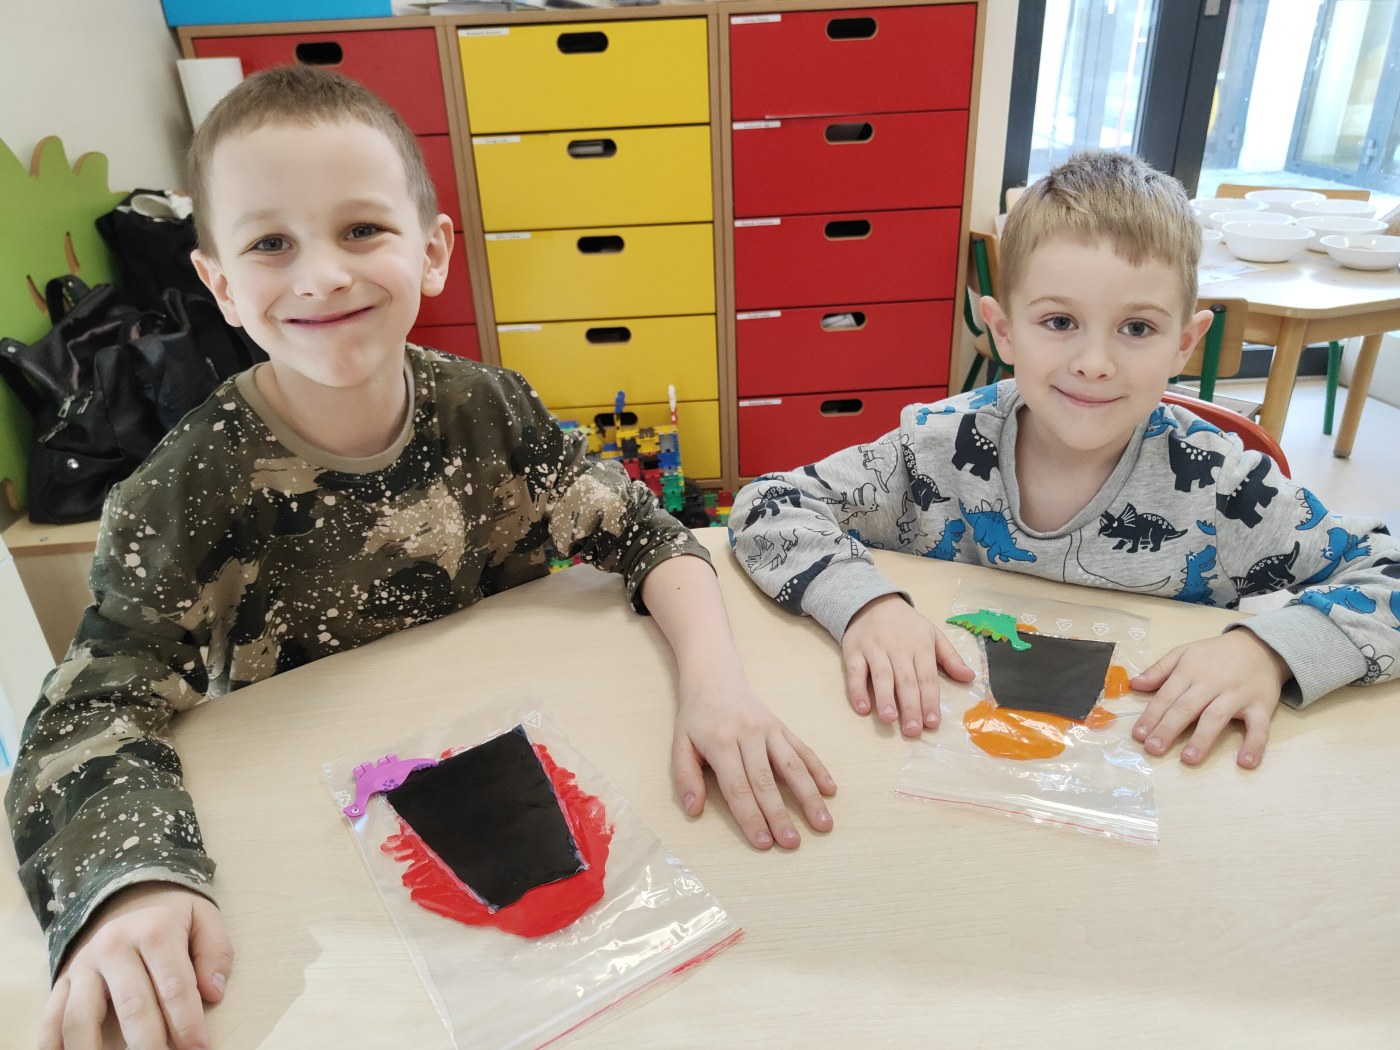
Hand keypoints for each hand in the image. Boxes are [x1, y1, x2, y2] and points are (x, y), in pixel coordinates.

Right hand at [41, 882, 231, 1049]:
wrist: (129, 898)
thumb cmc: (173, 920)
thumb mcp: (204, 918)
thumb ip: (216, 951)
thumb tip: (213, 992)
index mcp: (154, 929)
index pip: (174, 985)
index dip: (188, 1022)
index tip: (199, 1048)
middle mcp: (113, 946)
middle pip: (131, 1006)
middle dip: (149, 1043)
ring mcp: (83, 966)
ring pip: (82, 1018)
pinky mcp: (62, 982)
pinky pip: (50, 1019)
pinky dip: (52, 1046)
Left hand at [672, 673, 835, 850]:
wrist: (714, 678)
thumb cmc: (696, 718)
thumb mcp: (679, 744)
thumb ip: (685, 777)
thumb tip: (693, 810)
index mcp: (720, 742)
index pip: (737, 787)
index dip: (751, 817)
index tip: (763, 843)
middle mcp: (748, 735)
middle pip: (766, 782)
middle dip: (780, 815)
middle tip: (792, 843)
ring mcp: (770, 729)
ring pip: (792, 766)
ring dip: (809, 797)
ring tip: (823, 823)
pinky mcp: (783, 726)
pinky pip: (803, 749)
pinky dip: (818, 770)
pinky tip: (830, 790)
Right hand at [841, 595, 974, 736]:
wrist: (873, 602)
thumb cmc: (907, 625)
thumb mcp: (933, 635)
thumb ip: (951, 658)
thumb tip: (970, 678)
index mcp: (920, 646)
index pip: (927, 677)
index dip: (930, 700)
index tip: (932, 722)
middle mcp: (898, 648)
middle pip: (905, 680)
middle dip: (910, 706)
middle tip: (913, 730)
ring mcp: (874, 649)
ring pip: (881, 676)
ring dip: (885, 698)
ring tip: (889, 719)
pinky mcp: (853, 651)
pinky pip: (854, 672)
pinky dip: (857, 690)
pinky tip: (862, 708)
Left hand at [1130, 631, 1289, 768]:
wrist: (1260, 645)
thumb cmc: (1215, 654)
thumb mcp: (1184, 653)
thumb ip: (1159, 669)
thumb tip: (1134, 684)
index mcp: (1189, 672)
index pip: (1166, 696)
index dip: (1151, 716)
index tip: (1138, 735)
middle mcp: (1211, 684)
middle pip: (1187, 708)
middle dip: (1168, 729)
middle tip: (1153, 749)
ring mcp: (1237, 696)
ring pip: (1217, 717)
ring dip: (1202, 739)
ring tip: (1188, 759)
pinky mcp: (1261, 706)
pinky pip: (1259, 727)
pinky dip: (1255, 744)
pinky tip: (1246, 762)